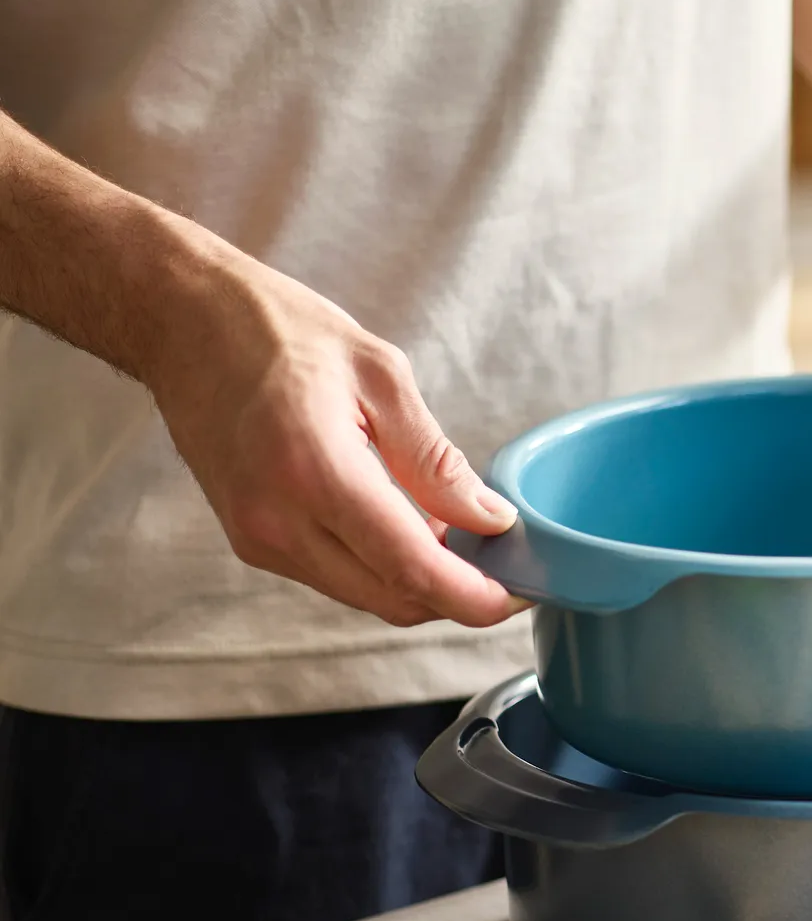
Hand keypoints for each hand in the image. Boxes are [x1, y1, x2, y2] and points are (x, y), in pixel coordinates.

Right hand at [143, 252, 524, 627]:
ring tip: (465, 543)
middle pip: (392, 599)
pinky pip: (336, 577)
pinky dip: (383, 568)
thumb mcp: (381, 375)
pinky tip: (413, 533)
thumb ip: (436, 459)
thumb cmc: (276, 330)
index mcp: (315, 472)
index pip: (410, 568)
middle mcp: (278, 521)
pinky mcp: (252, 540)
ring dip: (421, 584)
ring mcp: (258, 538)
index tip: (521, 592)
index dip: (474, 596)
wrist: (180, 321)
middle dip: (457, 597)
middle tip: (505, 565)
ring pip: (366, 596)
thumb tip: (490, 519)